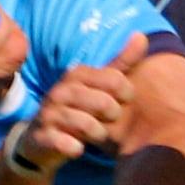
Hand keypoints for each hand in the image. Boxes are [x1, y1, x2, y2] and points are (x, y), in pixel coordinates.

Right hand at [15, 32, 150, 170]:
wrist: (42, 137)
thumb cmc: (79, 107)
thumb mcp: (99, 84)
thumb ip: (121, 62)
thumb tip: (141, 35)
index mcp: (77, 74)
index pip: (116, 79)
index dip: (126, 94)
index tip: (122, 100)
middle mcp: (60, 91)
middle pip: (105, 104)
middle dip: (113, 116)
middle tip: (107, 119)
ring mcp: (49, 114)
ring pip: (89, 126)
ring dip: (98, 134)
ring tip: (94, 133)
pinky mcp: (43, 137)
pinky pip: (68, 145)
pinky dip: (76, 148)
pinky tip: (76, 146)